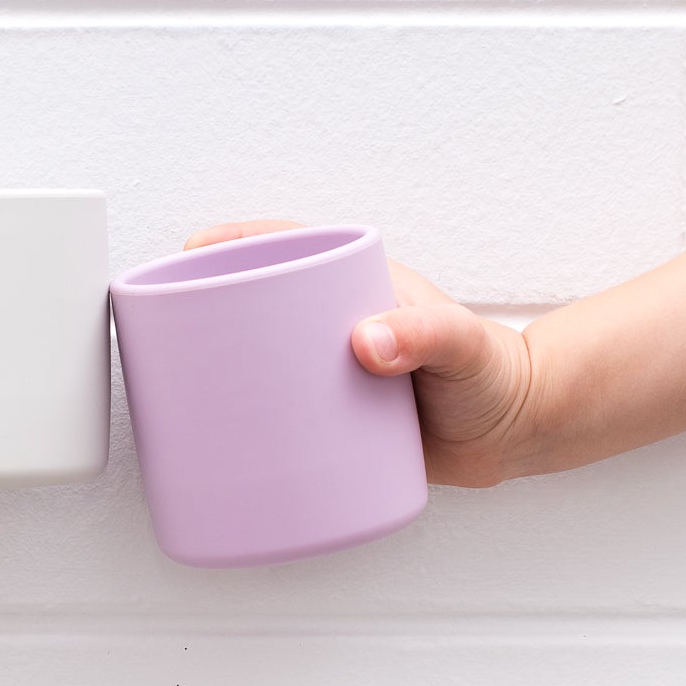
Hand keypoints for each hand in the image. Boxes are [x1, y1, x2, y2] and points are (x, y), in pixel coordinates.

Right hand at [184, 221, 538, 486]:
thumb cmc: (495, 374)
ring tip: (177, 389)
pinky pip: (273, 414)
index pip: (282, 246)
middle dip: (205, 306)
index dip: (230, 243)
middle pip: (252, 303)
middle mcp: (330, 323)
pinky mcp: (328, 420)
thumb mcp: (461, 345)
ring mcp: (325, 370)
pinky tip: (215, 442)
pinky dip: (241, 423)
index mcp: (353, 285)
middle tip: (168, 329)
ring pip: (255, 360)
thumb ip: (423, 335)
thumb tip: (366, 342)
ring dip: (216, 369)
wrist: (516, 433)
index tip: (189, 251)